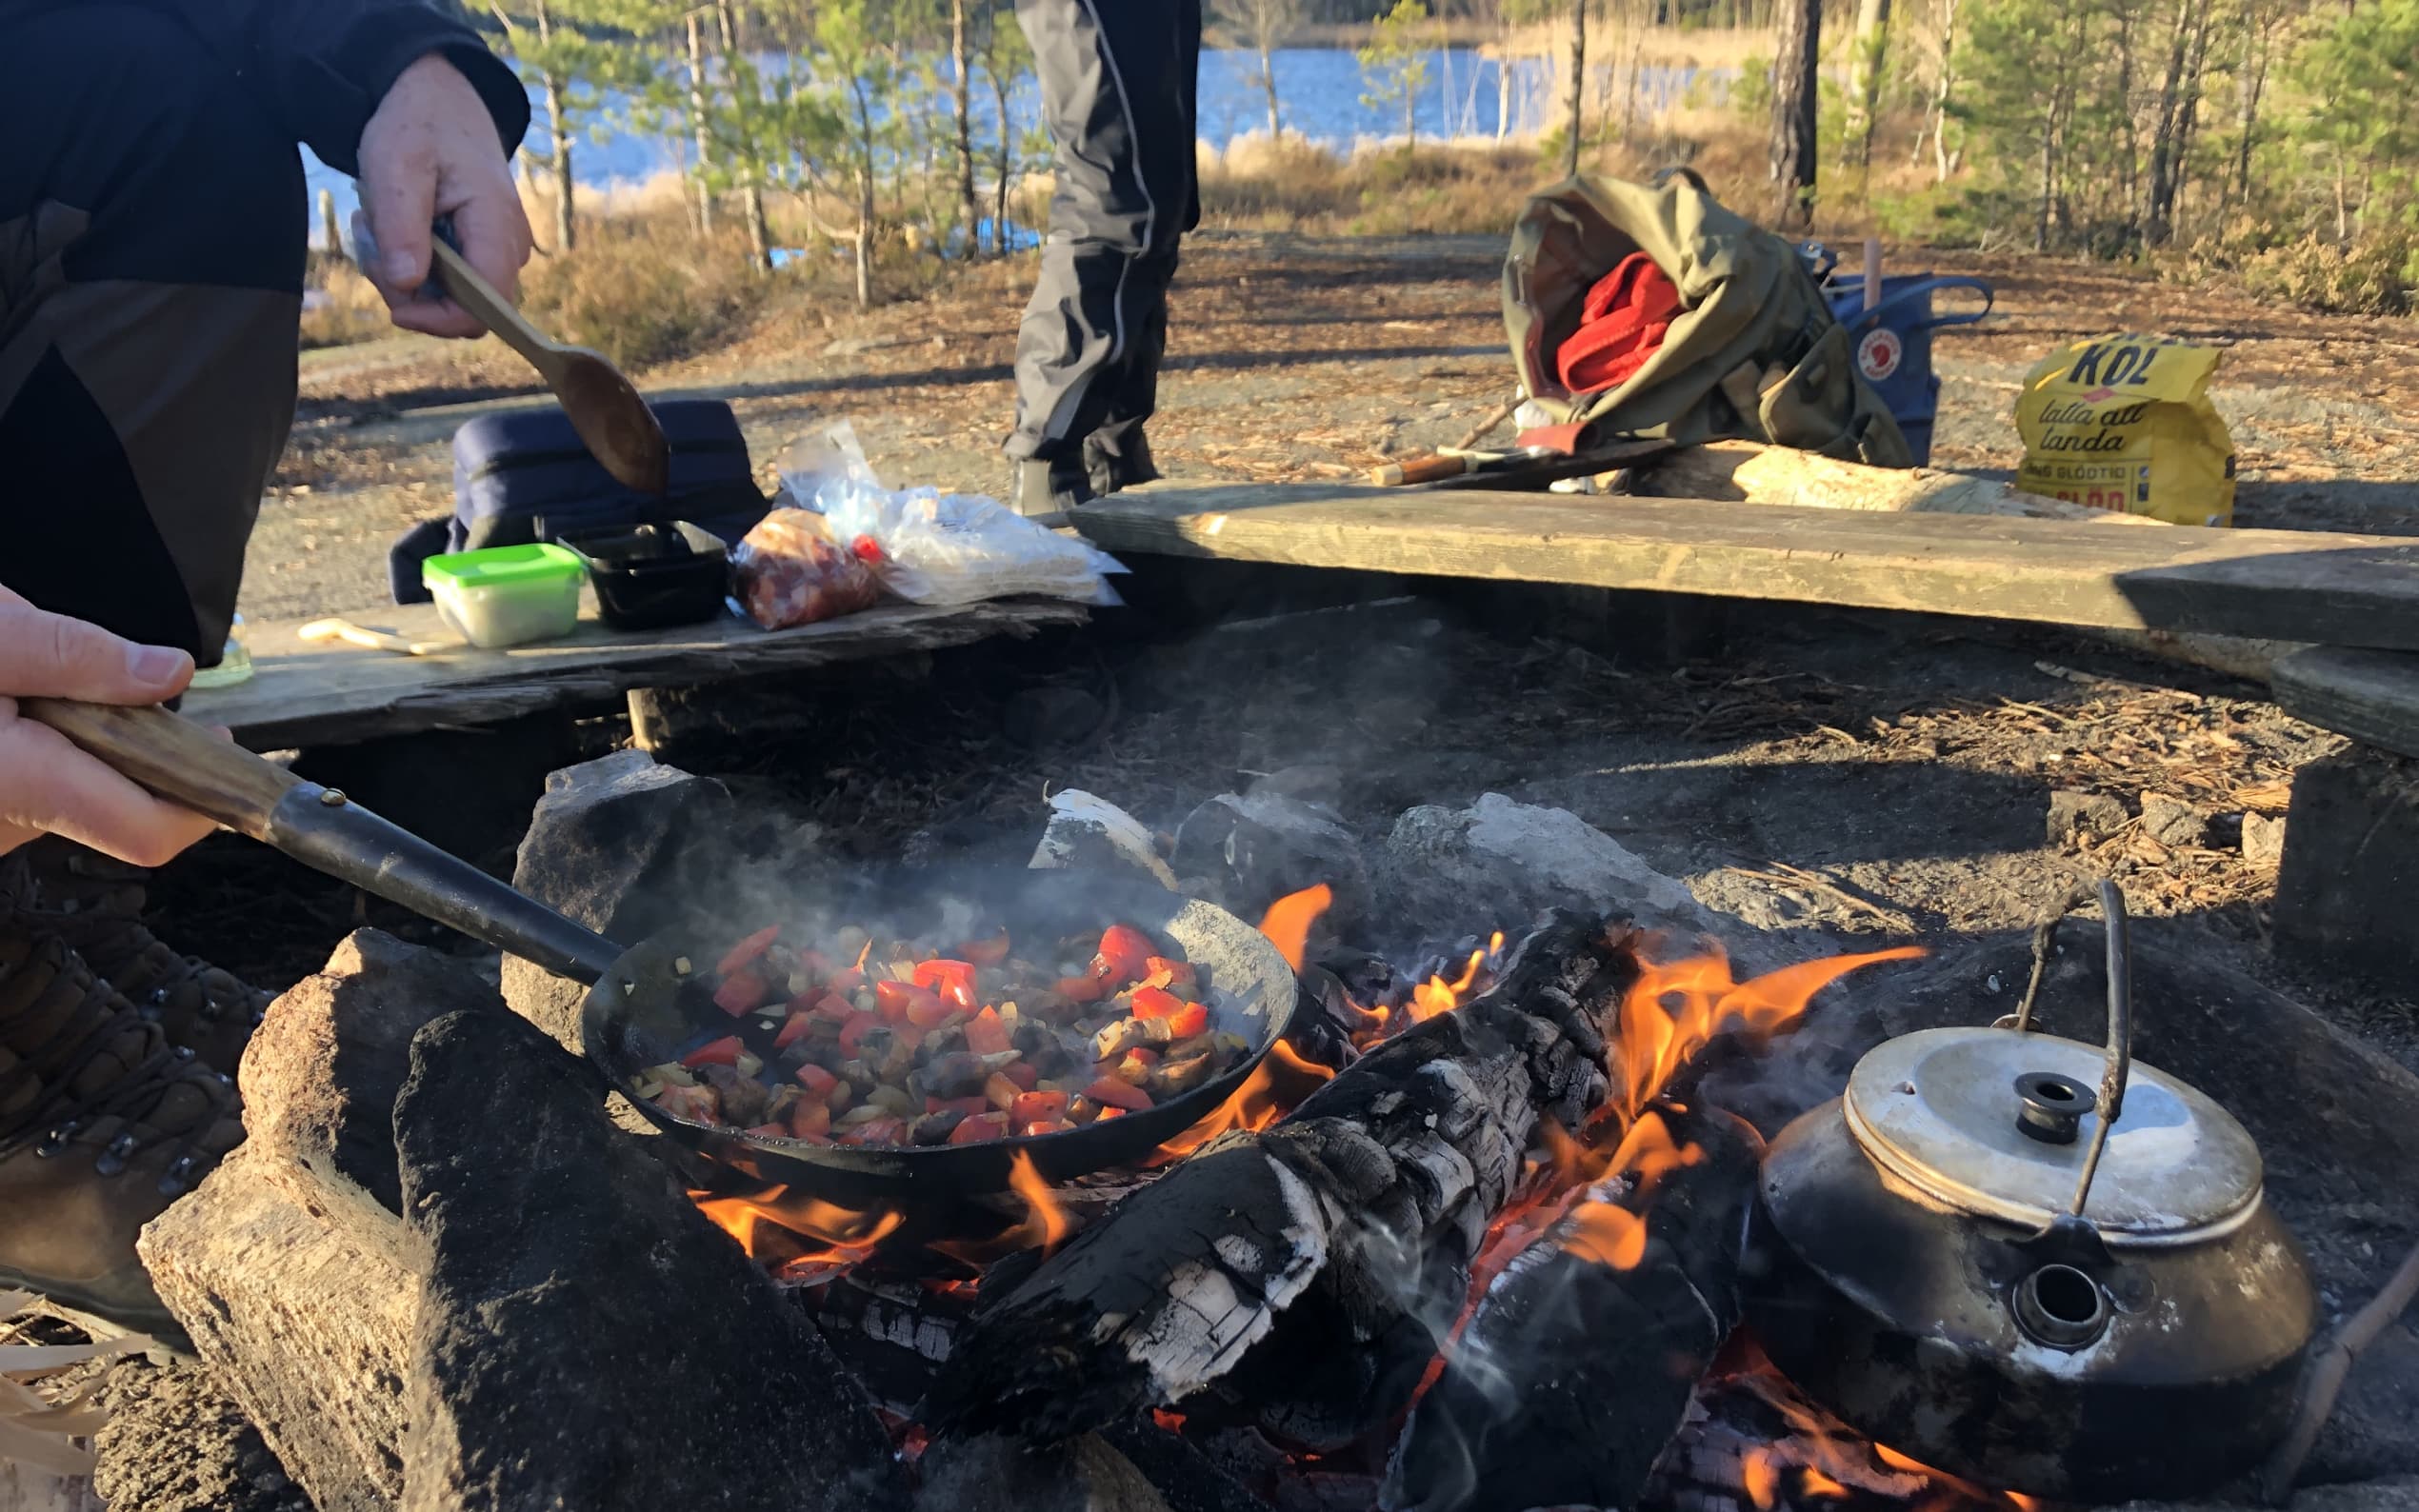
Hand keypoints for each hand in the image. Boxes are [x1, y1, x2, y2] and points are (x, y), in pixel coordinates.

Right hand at [0, 588, 219, 865]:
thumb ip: (76, 654)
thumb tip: (169, 673)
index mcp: (19, 785)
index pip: (149, 833)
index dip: (205, 802)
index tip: (227, 751)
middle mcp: (0, 824)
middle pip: (115, 810)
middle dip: (136, 750)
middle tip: (126, 682)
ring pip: (69, 797)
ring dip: (83, 744)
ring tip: (36, 681)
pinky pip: (28, 791)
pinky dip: (40, 748)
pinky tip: (8, 704)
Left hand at [357, 52, 533, 339]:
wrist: (438, 98)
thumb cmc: (417, 125)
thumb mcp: (396, 165)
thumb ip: (402, 226)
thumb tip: (408, 284)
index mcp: (496, 225)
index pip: (486, 308)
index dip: (441, 320)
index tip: (394, 307)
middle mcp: (510, 245)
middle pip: (468, 310)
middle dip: (414, 294)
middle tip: (372, 245)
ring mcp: (500, 248)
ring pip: (456, 298)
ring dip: (407, 276)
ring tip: (377, 226)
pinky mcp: (485, 247)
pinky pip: (453, 280)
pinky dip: (416, 265)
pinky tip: (395, 228)